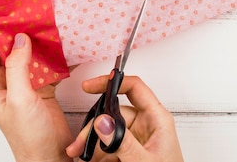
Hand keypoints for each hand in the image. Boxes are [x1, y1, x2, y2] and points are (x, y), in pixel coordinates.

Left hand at [0, 28, 72, 161]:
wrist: (50, 156)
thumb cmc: (29, 136)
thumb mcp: (19, 98)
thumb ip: (17, 67)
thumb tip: (19, 39)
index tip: (2, 15)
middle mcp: (6, 82)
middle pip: (5, 49)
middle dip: (15, 32)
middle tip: (27, 16)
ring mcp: (25, 84)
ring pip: (27, 55)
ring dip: (35, 42)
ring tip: (46, 26)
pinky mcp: (43, 87)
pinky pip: (46, 65)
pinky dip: (54, 55)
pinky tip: (62, 47)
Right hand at [66, 75, 183, 161]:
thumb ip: (123, 143)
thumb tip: (103, 121)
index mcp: (157, 119)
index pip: (134, 88)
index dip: (111, 82)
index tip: (89, 86)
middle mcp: (147, 126)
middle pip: (113, 113)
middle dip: (94, 127)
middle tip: (79, 143)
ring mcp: (137, 140)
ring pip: (108, 132)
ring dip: (92, 144)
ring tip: (81, 157)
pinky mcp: (129, 153)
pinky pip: (109, 147)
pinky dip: (97, 155)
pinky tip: (90, 161)